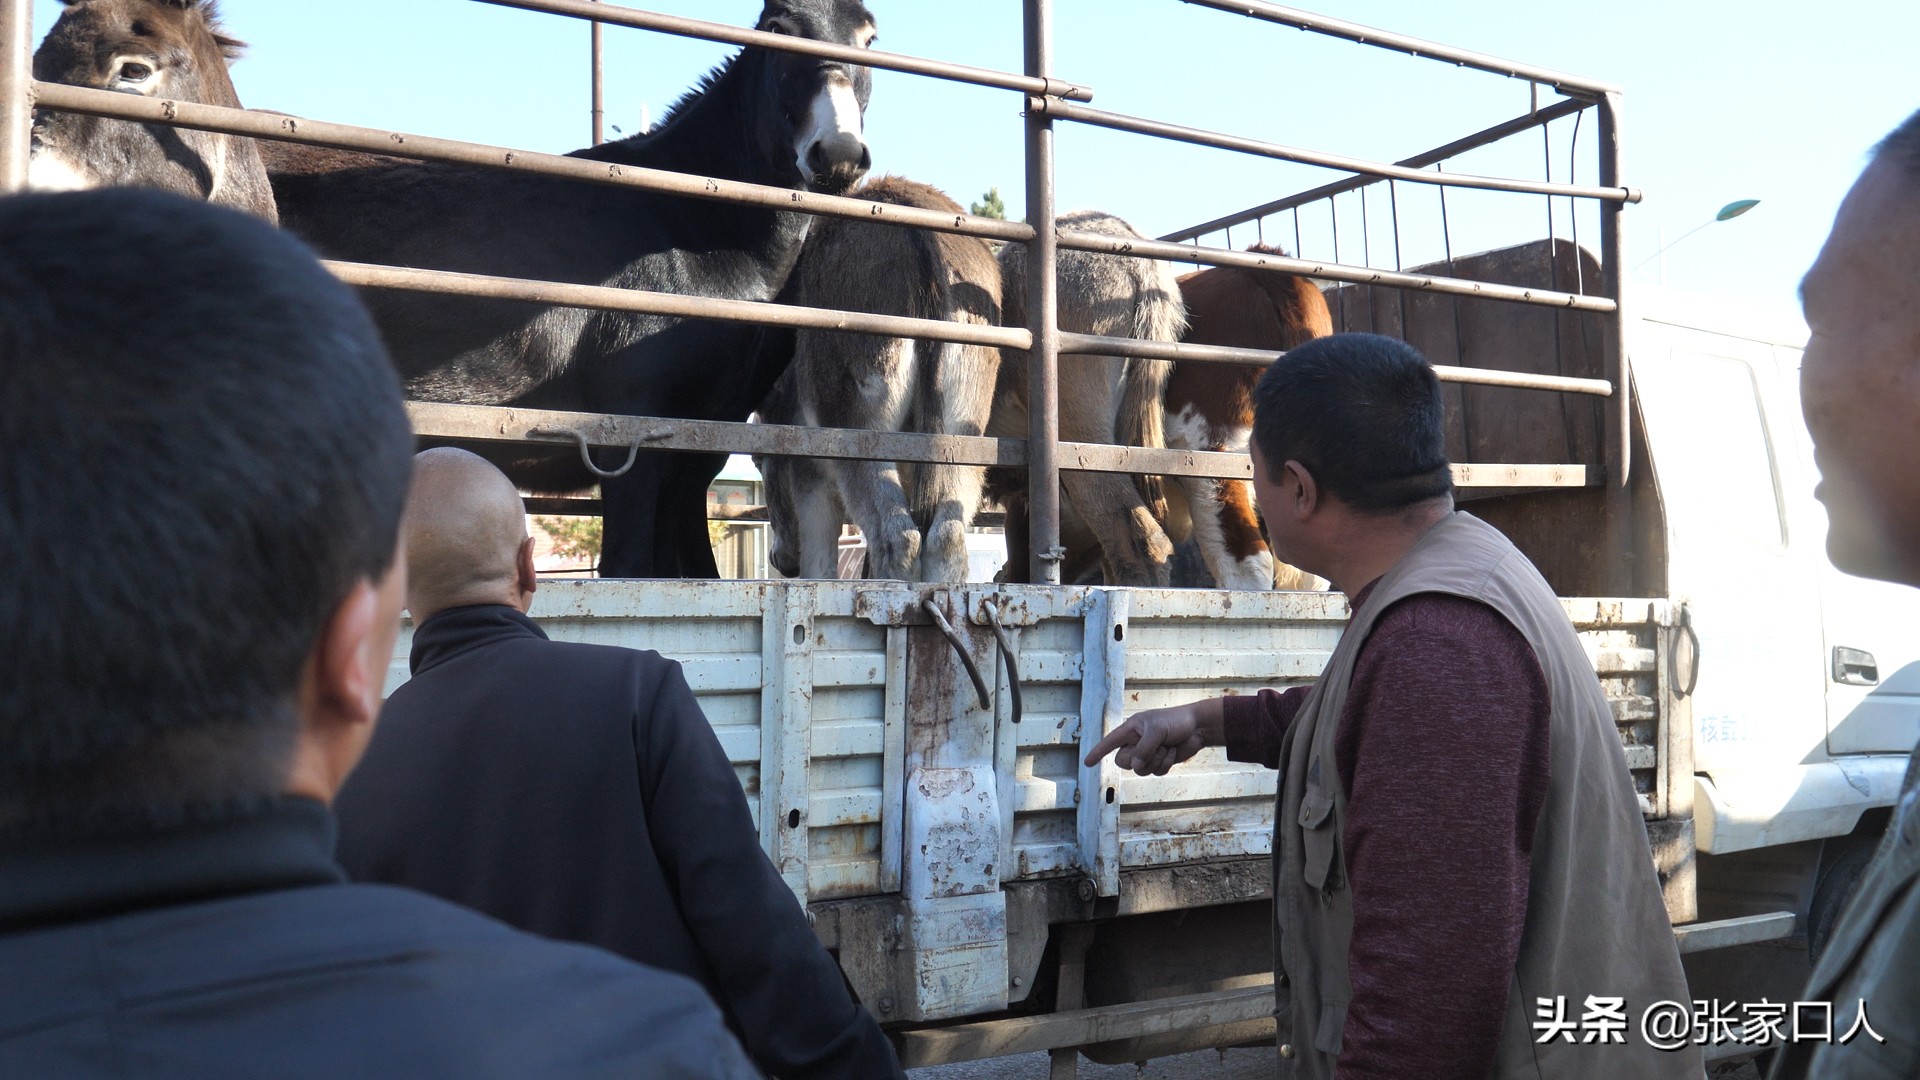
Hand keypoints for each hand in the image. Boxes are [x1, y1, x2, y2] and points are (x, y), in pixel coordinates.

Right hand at [1083, 700, 1221, 776]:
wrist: (1197, 727)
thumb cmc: (1176, 721)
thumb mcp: (1157, 730)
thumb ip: (1143, 748)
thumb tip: (1135, 765)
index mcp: (1131, 729)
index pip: (1110, 742)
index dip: (1098, 752)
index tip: (1087, 763)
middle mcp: (1136, 742)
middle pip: (1123, 762)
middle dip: (1138, 759)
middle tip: (1153, 748)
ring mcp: (1147, 753)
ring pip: (1140, 770)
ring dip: (1156, 760)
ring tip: (1167, 747)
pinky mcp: (1159, 762)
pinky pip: (1155, 772)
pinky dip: (1165, 764)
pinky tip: (1173, 752)